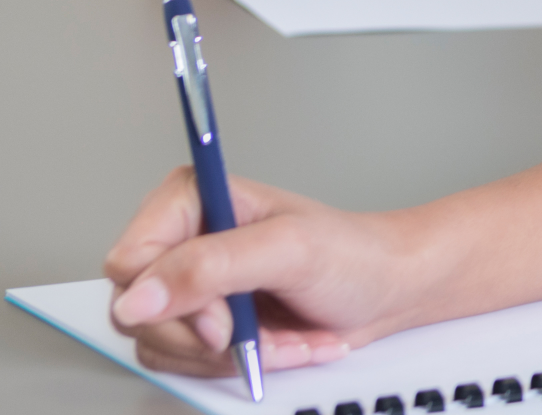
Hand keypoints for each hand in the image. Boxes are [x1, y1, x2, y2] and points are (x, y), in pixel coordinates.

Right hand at [106, 168, 417, 375]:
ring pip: (160, 343)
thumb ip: (210, 267)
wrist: (388, 287)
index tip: (221, 317)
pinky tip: (280, 344)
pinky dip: (237, 364)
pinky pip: (187, 361)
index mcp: (192, 199)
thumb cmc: (354, 254)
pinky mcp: (203, 320)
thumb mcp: (289, 250)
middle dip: (205, 335)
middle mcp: (182, 239)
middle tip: (252, 331)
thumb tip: (138, 298)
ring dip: (228, 353)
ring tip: (280, 335)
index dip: (167, 299)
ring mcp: (190, 283)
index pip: (130, 260)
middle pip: (137, 310)